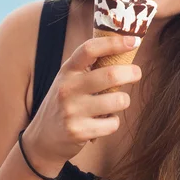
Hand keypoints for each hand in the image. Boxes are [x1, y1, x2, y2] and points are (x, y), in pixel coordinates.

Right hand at [24, 35, 141, 168]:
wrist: (42, 138)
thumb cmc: (65, 103)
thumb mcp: (69, 80)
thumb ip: (89, 67)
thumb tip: (125, 49)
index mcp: (67, 70)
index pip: (90, 49)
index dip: (114, 42)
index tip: (133, 41)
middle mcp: (68, 88)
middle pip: (111, 74)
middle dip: (131, 72)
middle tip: (136, 73)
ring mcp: (72, 111)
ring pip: (118, 100)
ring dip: (124, 100)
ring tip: (116, 102)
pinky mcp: (79, 131)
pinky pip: (113, 124)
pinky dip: (113, 122)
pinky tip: (104, 121)